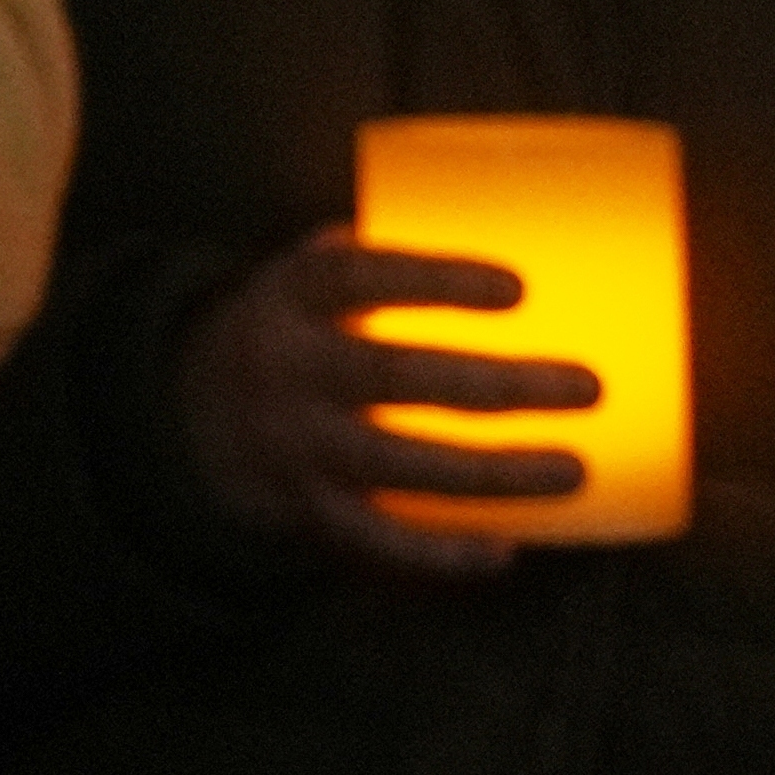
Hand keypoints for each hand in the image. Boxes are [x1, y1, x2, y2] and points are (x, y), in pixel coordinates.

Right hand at [175, 227, 600, 577]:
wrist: (188, 413)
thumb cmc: (285, 329)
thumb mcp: (300, 275)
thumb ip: (377, 254)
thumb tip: (493, 220)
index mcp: (290, 300)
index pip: (359, 280)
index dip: (435, 283)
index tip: (516, 289)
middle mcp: (290, 372)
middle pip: (396, 378)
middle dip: (497, 386)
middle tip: (587, 385)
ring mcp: (298, 445)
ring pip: (399, 465)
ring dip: (492, 472)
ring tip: (573, 467)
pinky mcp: (307, 507)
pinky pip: (376, 539)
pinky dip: (438, 553)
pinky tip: (503, 552)